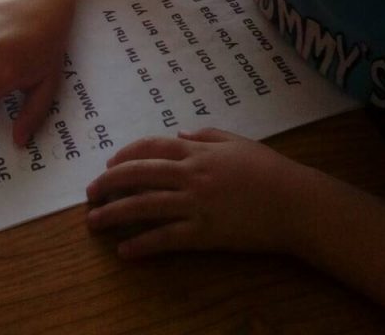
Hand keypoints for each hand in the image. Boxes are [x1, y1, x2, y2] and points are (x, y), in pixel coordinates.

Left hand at [86, 128, 308, 257]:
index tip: (109, 162)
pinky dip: (142, 245)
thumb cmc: (269, 169)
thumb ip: (205, 136)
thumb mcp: (236, 142)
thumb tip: (178, 134)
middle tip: (89, 193)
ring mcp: (195, 205)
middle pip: (138, 175)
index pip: (150, 148)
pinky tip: (125, 250)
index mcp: (197, 152)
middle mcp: (190, 175)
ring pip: (144, 207)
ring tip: (93, 221)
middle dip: (109, 183)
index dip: (125, 155)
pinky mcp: (204, 234)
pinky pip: (166, 239)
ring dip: (114, 213)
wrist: (295, 202)